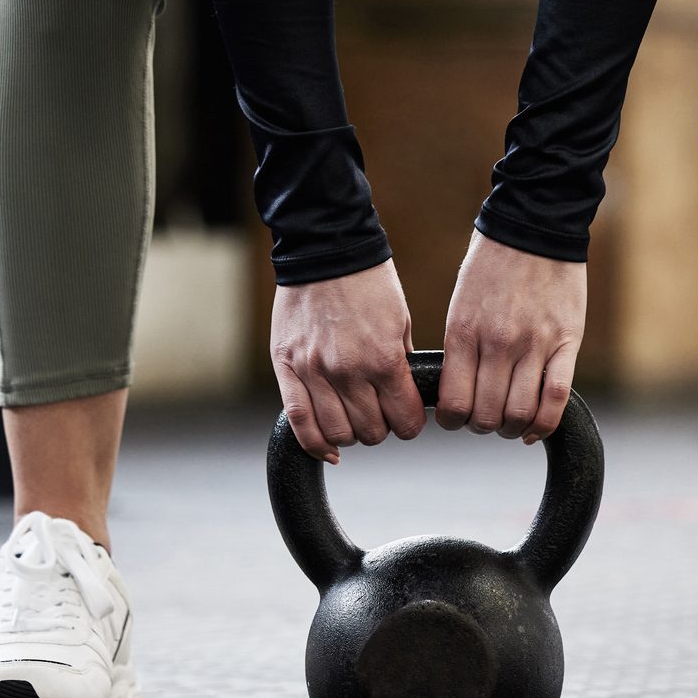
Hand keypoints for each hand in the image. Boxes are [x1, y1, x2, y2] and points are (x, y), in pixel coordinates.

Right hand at [271, 260, 426, 464]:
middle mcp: (348, 371)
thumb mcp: (400, 321)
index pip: (405, 420)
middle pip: (371, 432)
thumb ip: (400, 363)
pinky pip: (299, 422)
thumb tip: (404, 397)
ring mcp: (314, 371)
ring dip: (351, 434)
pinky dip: (315, 444)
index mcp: (383, 359)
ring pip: (337, 434)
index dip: (410, 424)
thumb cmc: (368, 282)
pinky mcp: (287, 368)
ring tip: (353, 418)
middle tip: (380, 414)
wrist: (325, 250)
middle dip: (381, 428)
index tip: (408, 419)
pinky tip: (328, 447)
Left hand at [438, 232, 585, 443]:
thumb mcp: (461, 303)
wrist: (535, 225)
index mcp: (463, 332)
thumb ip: (461, 347)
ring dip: (512, 429)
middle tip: (485, 420)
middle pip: (487, 415)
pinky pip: (557, 397)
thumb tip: (458, 391)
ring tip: (511, 424)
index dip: (452, 422)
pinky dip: (545, 423)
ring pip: (520, 413)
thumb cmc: (493, 264)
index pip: (453, 402)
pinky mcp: (567, 341)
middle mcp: (497, 343)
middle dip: (482, 427)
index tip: (455, 419)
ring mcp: (534, 344)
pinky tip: (536, 428)